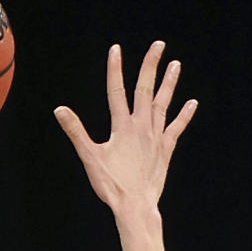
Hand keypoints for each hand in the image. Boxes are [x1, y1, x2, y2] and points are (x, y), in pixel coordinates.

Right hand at [54, 41, 196, 215]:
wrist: (135, 206)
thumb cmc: (112, 184)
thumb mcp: (90, 157)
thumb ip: (76, 131)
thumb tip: (60, 110)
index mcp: (122, 126)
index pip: (116, 90)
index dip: (115, 68)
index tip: (116, 49)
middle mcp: (142, 127)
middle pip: (145, 89)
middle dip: (151, 65)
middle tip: (158, 45)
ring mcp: (156, 137)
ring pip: (163, 104)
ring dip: (169, 83)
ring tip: (176, 64)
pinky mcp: (165, 150)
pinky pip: (176, 128)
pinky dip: (184, 115)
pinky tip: (192, 103)